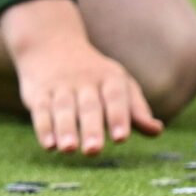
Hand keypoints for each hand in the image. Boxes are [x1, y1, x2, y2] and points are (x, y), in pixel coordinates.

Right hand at [0, 0, 163, 154]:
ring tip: (69, 149)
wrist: (51, 44)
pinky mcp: (38, 93)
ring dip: (65, 129)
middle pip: (88, 105)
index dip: (118, 116)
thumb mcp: (119, 85)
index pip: (115, 97)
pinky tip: (49, 145)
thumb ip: (136, 110)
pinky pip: (41, 109)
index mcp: (109, 78)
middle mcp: (84, 80)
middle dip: (91, 128)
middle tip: (94, 150)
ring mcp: (60, 86)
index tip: (121, 138)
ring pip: (63, 108)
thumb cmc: (94, 75)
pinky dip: (44, 128)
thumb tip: (157, 130)